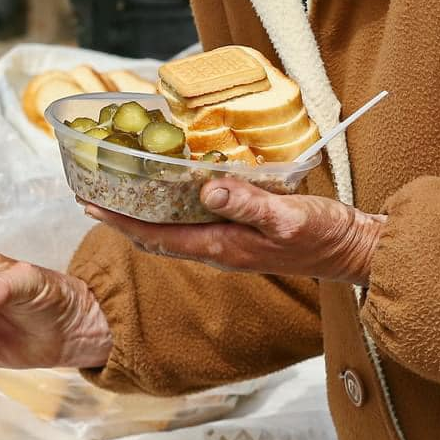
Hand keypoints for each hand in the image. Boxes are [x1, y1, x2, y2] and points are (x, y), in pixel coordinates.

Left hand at [82, 177, 386, 284]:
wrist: (352, 250)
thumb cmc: (322, 235)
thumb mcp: (286, 216)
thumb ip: (248, 204)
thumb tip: (206, 190)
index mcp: (221, 246)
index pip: (156, 236)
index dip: (119, 221)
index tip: (88, 203)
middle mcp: (218, 249)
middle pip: (155, 235)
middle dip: (121, 217)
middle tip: (91, 193)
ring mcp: (229, 243)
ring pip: (172, 230)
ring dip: (143, 213)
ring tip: (121, 190)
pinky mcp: (242, 234)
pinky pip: (195, 223)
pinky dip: (173, 207)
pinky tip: (174, 190)